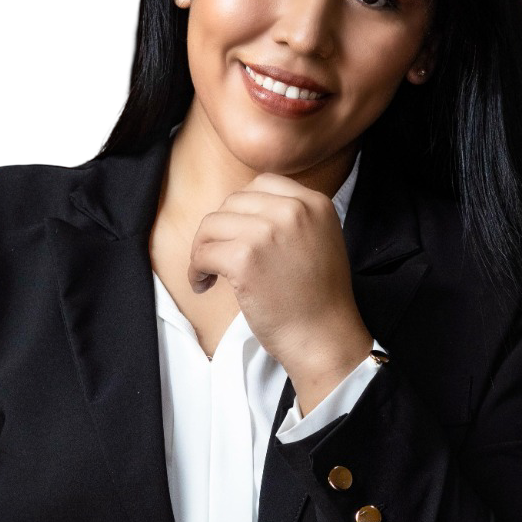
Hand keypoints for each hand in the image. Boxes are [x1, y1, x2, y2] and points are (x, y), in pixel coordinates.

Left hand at [186, 174, 368, 381]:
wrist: (324, 337)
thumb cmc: (319, 300)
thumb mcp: (321, 241)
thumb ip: (293, 219)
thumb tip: (244, 212)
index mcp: (314, 203)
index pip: (262, 184)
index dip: (241, 209)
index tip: (236, 233)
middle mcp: (292, 210)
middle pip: (232, 202)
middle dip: (220, 230)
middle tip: (218, 257)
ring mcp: (267, 232)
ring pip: (211, 225)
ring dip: (203, 249)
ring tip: (208, 273)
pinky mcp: (245, 258)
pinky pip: (203, 253)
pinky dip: (196, 270)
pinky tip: (204, 284)